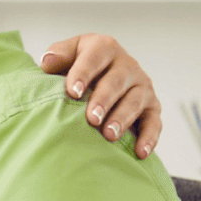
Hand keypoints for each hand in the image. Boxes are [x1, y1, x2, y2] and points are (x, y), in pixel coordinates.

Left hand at [38, 33, 161, 158]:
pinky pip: (153, 122)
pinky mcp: (151, 106)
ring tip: (109, 136)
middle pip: (116, 81)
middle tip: (91, 119)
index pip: (95, 57)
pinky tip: (140, 152)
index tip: (73, 92)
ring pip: (135, 101)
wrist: (96, 79)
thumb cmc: (76, 69)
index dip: (83, 73)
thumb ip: (57, 57)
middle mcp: (126, 65)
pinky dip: (149, 137)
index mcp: (104, 48)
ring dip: (123, 119)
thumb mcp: (66, 57)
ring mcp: (141, 86)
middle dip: (104, 100)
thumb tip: (47, 62)